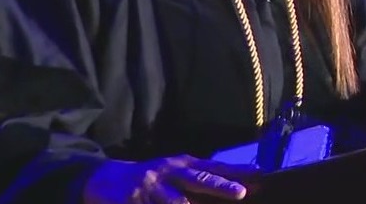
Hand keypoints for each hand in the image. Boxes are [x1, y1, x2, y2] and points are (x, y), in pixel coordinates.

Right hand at [83, 155, 254, 202]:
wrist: (106, 180)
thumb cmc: (153, 179)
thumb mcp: (178, 173)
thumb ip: (206, 179)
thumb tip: (243, 186)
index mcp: (182, 165)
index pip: (213, 168)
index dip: (235, 173)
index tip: (259, 177)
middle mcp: (168, 174)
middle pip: (198, 180)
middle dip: (220, 186)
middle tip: (240, 193)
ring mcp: (149, 188)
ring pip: (175, 203)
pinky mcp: (130, 202)